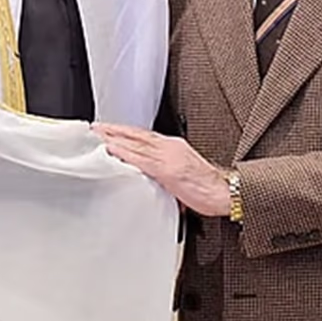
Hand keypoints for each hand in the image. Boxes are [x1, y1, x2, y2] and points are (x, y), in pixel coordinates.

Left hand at [92, 123, 230, 216]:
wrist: (226, 193)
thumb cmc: (207, 187)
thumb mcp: (182, 176)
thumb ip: (164, 175)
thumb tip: (150, 181)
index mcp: (174, 147)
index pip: (144, 136)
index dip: (125, 132)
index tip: (108, 130)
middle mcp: (170, 147)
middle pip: (136, 135)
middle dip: (114, 130)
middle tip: (95, 127)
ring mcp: (169, 157)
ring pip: (136, 143)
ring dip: (114, 138)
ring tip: (96, 136)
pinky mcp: (168, 170)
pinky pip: (142, 159)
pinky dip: (125, 153)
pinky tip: (112, 150)